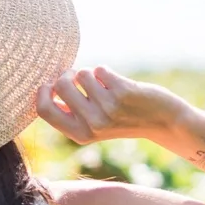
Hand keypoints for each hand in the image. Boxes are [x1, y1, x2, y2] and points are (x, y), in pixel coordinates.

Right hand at [36, 66, 186, 144]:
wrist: (162, 121)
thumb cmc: (122, 119)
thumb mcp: (93, 126)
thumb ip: (70, 113)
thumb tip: (46, 88)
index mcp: (79, 135)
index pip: (43, 109)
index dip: (42, 91)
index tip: (51, 84)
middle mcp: (91, 124)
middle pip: (59, 85)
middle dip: (68, 75)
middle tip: (81, 78)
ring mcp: (107, 109)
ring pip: (81, 74)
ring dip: (91, 73)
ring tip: (104, 84)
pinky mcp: (122, 93)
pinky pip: (99, 69)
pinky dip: (105, 71)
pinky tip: (117, 83)